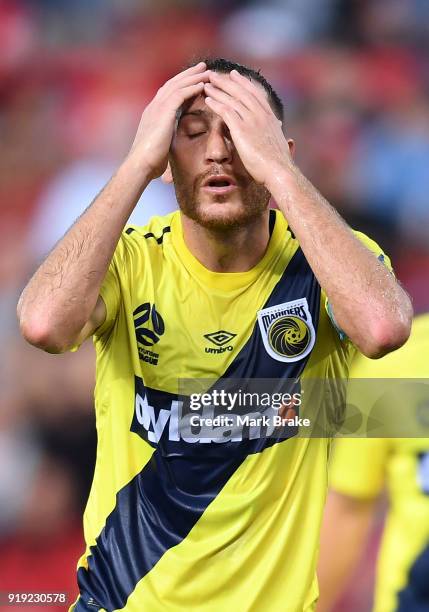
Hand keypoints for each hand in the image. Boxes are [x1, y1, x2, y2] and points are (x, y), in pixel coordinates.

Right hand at [129, 62, 209, 179]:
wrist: (141, 165)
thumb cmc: (151, 161)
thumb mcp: (161, 145)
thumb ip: (167, 137)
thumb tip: (173, 142)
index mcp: (153, 113)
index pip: (169, 93)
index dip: (183, 85)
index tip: (196, 80)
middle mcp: (154, 107)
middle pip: (173, 84)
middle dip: (188, 74)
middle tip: (203, 67)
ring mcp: (157, 108)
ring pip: (177, 86)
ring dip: (193, 77)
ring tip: (207, 72)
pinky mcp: (162, 113)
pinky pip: (179, 95)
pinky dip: (191, 88)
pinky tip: (202, 85)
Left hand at [204, 70, 292, 186]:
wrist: (279, 171)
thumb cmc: (280, 165)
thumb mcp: (282, 147)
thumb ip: (281, 139)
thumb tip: (286, 139)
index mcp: (271, 118)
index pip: (256, 94)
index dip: (244, 83)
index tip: (235, 75)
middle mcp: (262, 115)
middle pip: (242, 92)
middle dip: (227, 81)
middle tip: (214, 74)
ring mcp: (252, 121)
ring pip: (233, 99)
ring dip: (218, 89)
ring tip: (207, 83)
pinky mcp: (242, 130)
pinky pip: (226, 111)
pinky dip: (216, 103)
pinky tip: (207, 99)